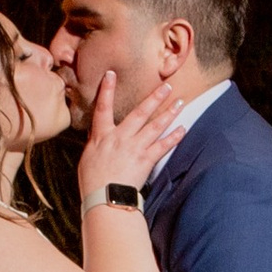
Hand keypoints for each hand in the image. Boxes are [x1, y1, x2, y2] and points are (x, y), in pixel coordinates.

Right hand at [76, 71, 187, 201]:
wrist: (104, 198)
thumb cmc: (92, 182)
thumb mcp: (87, 159)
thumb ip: (95, 144)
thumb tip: (97, 136)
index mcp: (101, 136)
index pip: (103, 108)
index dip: (106, 90)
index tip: (111, 74)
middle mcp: (120, 137)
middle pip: (139, 113)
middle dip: (154, 98)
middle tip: (167, 86)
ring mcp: (134, 148)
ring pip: (155, 126)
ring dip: (169, 113)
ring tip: (180, 102)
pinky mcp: (146, 160)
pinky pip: (163, 146)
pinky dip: (174, 137)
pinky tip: (184, 129)